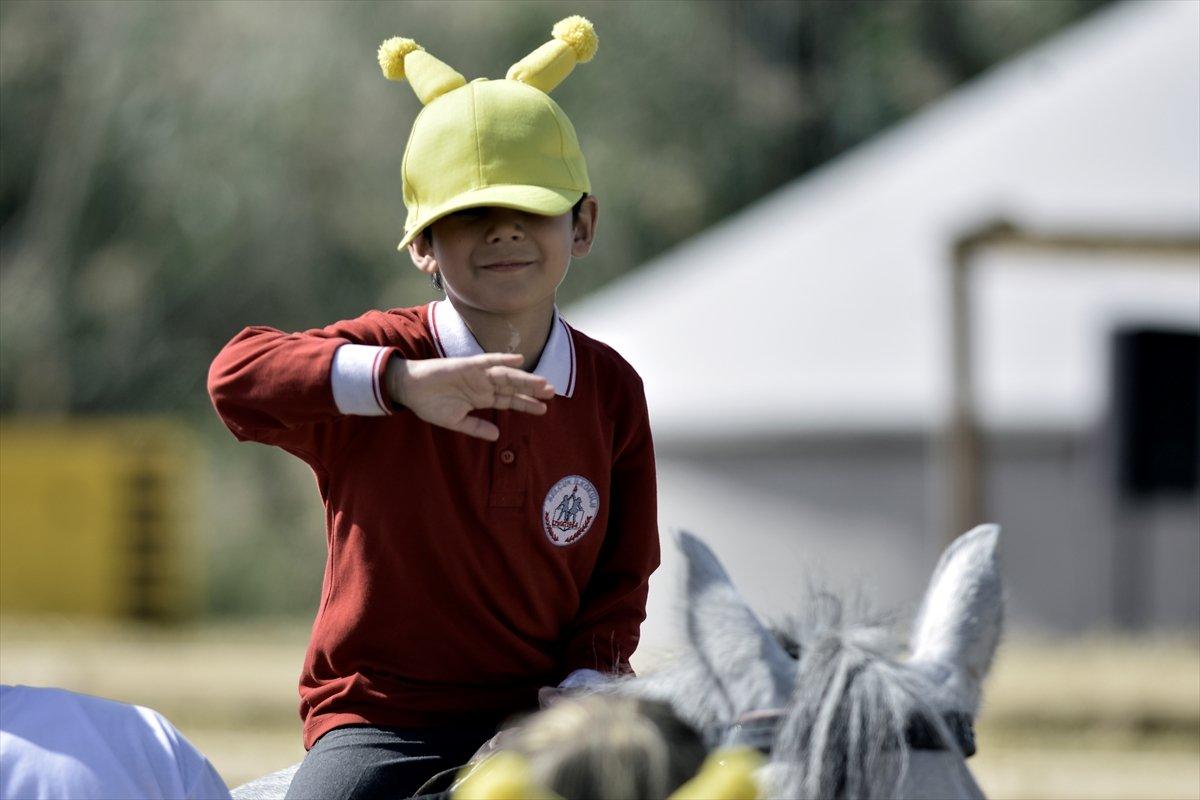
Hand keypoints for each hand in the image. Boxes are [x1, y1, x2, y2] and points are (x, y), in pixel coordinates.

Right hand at [385, 353, 554, 440]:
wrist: (410, 389)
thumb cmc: (430, 404)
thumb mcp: (455, 421)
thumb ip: (476, 427)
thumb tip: (497, 435)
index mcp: (481, 398)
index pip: (509, 401)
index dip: (526, 404)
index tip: (544, 409)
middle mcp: (483, 385)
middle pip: (512, 387)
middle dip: (532, 389)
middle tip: (553, 392)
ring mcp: (476, 374)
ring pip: (506, 375)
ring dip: (524, 378)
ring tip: (542, 383)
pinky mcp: (466, 365)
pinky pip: (487, 361)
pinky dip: (502, 359)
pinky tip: (518, 360)